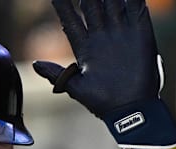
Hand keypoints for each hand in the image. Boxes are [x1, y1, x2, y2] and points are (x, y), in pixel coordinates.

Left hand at [33, 0, 175, 148]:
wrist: (130, 110)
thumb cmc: (102, 102)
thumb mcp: (75, 88)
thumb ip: (57, 74)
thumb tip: (35, 65)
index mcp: (84, 46)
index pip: (70, 19)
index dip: (62, 5)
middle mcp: (102, 35)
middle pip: (91, 5)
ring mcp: (121, 33)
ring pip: (112, 2)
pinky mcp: (140, 33)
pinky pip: (136, 9)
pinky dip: (133, 0)